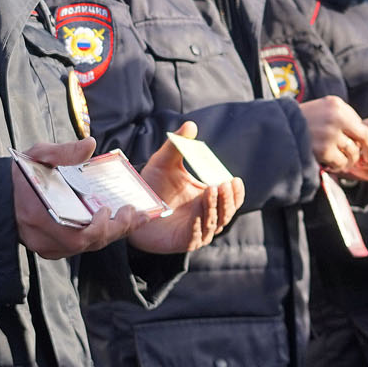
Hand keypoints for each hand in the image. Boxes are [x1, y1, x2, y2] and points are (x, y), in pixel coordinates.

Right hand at [12, 138, 152, 259]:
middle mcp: (43, 238)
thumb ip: (62, 152)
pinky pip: (80, 247)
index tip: (106, 210)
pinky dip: (100, 236)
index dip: (97, 229)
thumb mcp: (38, 156)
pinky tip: (117, 225)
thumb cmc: (20, 175)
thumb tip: (90, 144)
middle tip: (132, 213)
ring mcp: (47, 247)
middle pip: (88, 244)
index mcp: (38, 217)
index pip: (75, 236)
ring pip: (87, 247)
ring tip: (133, 218)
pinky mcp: (52, 248)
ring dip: (112, 234)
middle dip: (115, 230)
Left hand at [130, 121, 245, 253]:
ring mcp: (197, 230)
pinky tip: (197, 214)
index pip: (231, 198)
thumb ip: (178, 145)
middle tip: (223, 184)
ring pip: (213, 223)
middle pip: (226, 211)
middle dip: (227, 198)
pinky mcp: (185, 242)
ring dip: (214, 208)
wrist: (132, 208)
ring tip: (211, 191)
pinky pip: (196, 235)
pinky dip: (198, 225)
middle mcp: (207, 215)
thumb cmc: (152, 185)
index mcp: (209, 198)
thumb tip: (190, 124)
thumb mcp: (164, 162)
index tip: (234, 179)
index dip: (235, 191)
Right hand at [300, 96, 367, 176]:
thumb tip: (365, 135)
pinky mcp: (323, 149)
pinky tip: (329, 163)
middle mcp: (336, 117)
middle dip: (364, 153)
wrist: (277, 128)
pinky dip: (337, 166)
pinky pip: (340, 162)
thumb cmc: (302, 121)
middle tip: (362, 160)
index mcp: (337, 105)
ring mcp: (330, 133)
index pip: (364, 127)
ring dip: (348, 160)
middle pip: (363, 139)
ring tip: (339, 160)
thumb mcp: (323, 108)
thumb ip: (344, 117)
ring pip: (352, 153)